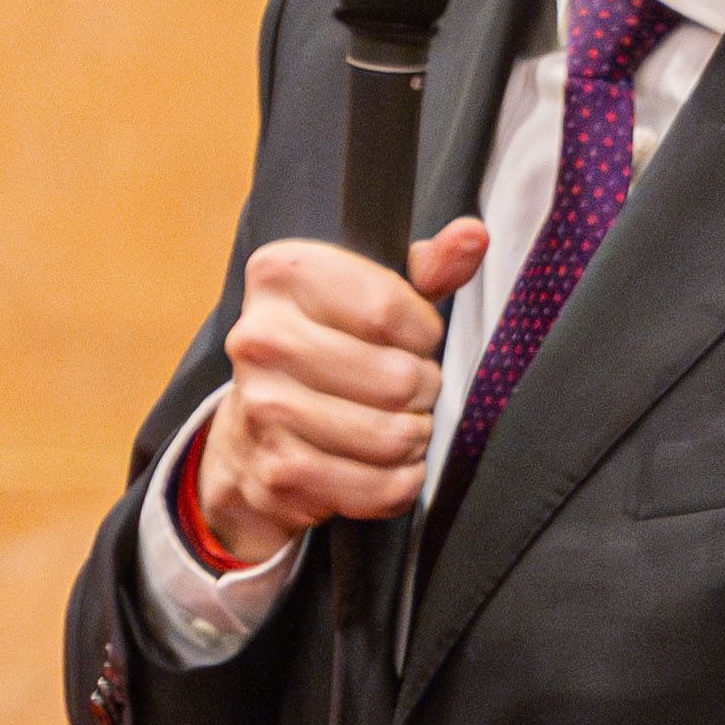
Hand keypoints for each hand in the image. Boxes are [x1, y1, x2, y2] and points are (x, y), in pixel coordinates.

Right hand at [183, 220, 488, 556]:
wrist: (250, 433)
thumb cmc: (326, 350)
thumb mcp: (369, 295)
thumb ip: (427, 268)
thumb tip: (473, 236)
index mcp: (280, 276)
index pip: (389, 308)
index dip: (421, 332)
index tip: (412, 339)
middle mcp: (259, 338)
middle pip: (397, 378)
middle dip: (422, 389)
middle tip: (406, 389)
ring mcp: (264, 408)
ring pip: (394, 436)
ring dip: (413, 438)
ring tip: (396, 425)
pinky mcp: (281, 472)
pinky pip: (381, 488)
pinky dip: (399, 483)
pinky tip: (382, 464)